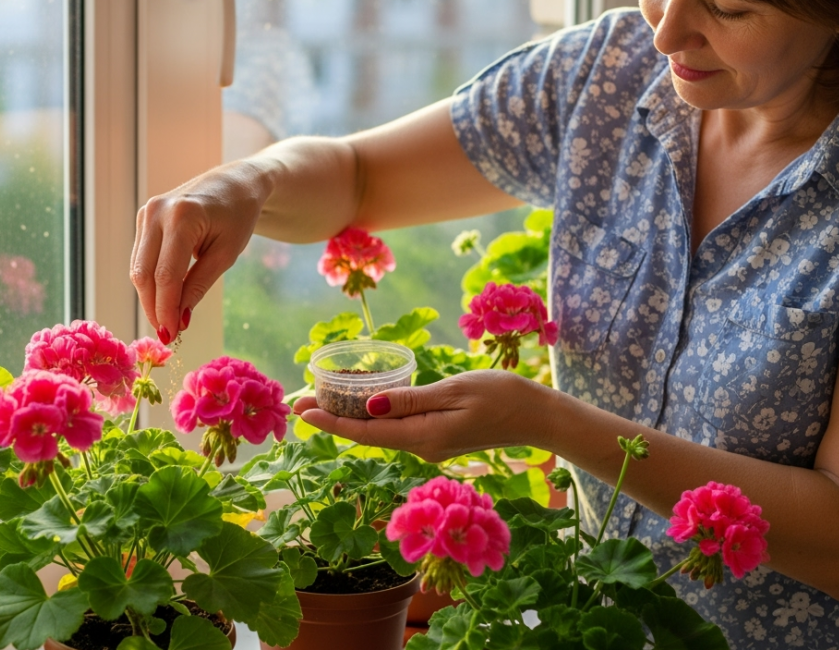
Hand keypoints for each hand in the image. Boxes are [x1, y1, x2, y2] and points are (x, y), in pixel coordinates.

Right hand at [130, 162, 269, 341]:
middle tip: (167, 334)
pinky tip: (165, 299)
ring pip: (138, 268)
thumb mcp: (226, 255)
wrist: (234, 183)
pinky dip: (151, 282)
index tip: (171, 335)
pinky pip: (141, 258)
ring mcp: (146, 212)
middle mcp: (156, 212)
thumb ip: (199, 286)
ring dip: (150, 298)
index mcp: (182, 217)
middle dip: (154, 307)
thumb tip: (177, 320)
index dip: (166, 308)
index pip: (166, 274)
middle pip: (144, 273)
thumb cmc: (237, 217)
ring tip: (168, 321)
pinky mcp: (143, 218)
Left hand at [296, 370, 550, 462]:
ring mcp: (430, 445)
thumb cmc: (501, 396)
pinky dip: (375, 417)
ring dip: (352, 419)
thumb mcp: (453, 391)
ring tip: (322, 400)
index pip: (365, 432)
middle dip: (333, 419)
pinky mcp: (439, 439)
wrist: (537, 417)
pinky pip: (398, 430)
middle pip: (368, 435)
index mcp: (423, 436)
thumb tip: (368, 408)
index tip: (302, 411)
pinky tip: (363, 403)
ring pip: (381, 433)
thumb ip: (410, 401)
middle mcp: (422, 447)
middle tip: (301, 402)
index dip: (331, 422)